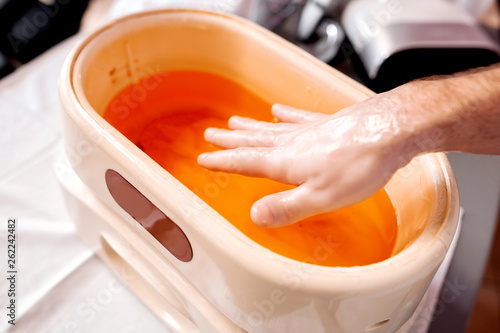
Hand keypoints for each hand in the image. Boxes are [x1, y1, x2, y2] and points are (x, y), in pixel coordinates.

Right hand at [198, 94, 413, 227]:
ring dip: (250, 126)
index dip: (223, 162)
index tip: (204, 158)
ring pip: (271, 127)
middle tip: (212, 134)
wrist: (390, 130)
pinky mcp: (327, 122)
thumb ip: (286, 207)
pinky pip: (298, 116)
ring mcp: (309, 130)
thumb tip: (254, 216)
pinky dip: (284, 113)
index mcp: (286, 162)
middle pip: (254, 141)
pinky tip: (277, 109)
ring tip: (235, 121)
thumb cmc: (359, 166)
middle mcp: (292, 143)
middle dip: (231, 140)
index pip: (246, 162)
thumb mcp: (320, 197)